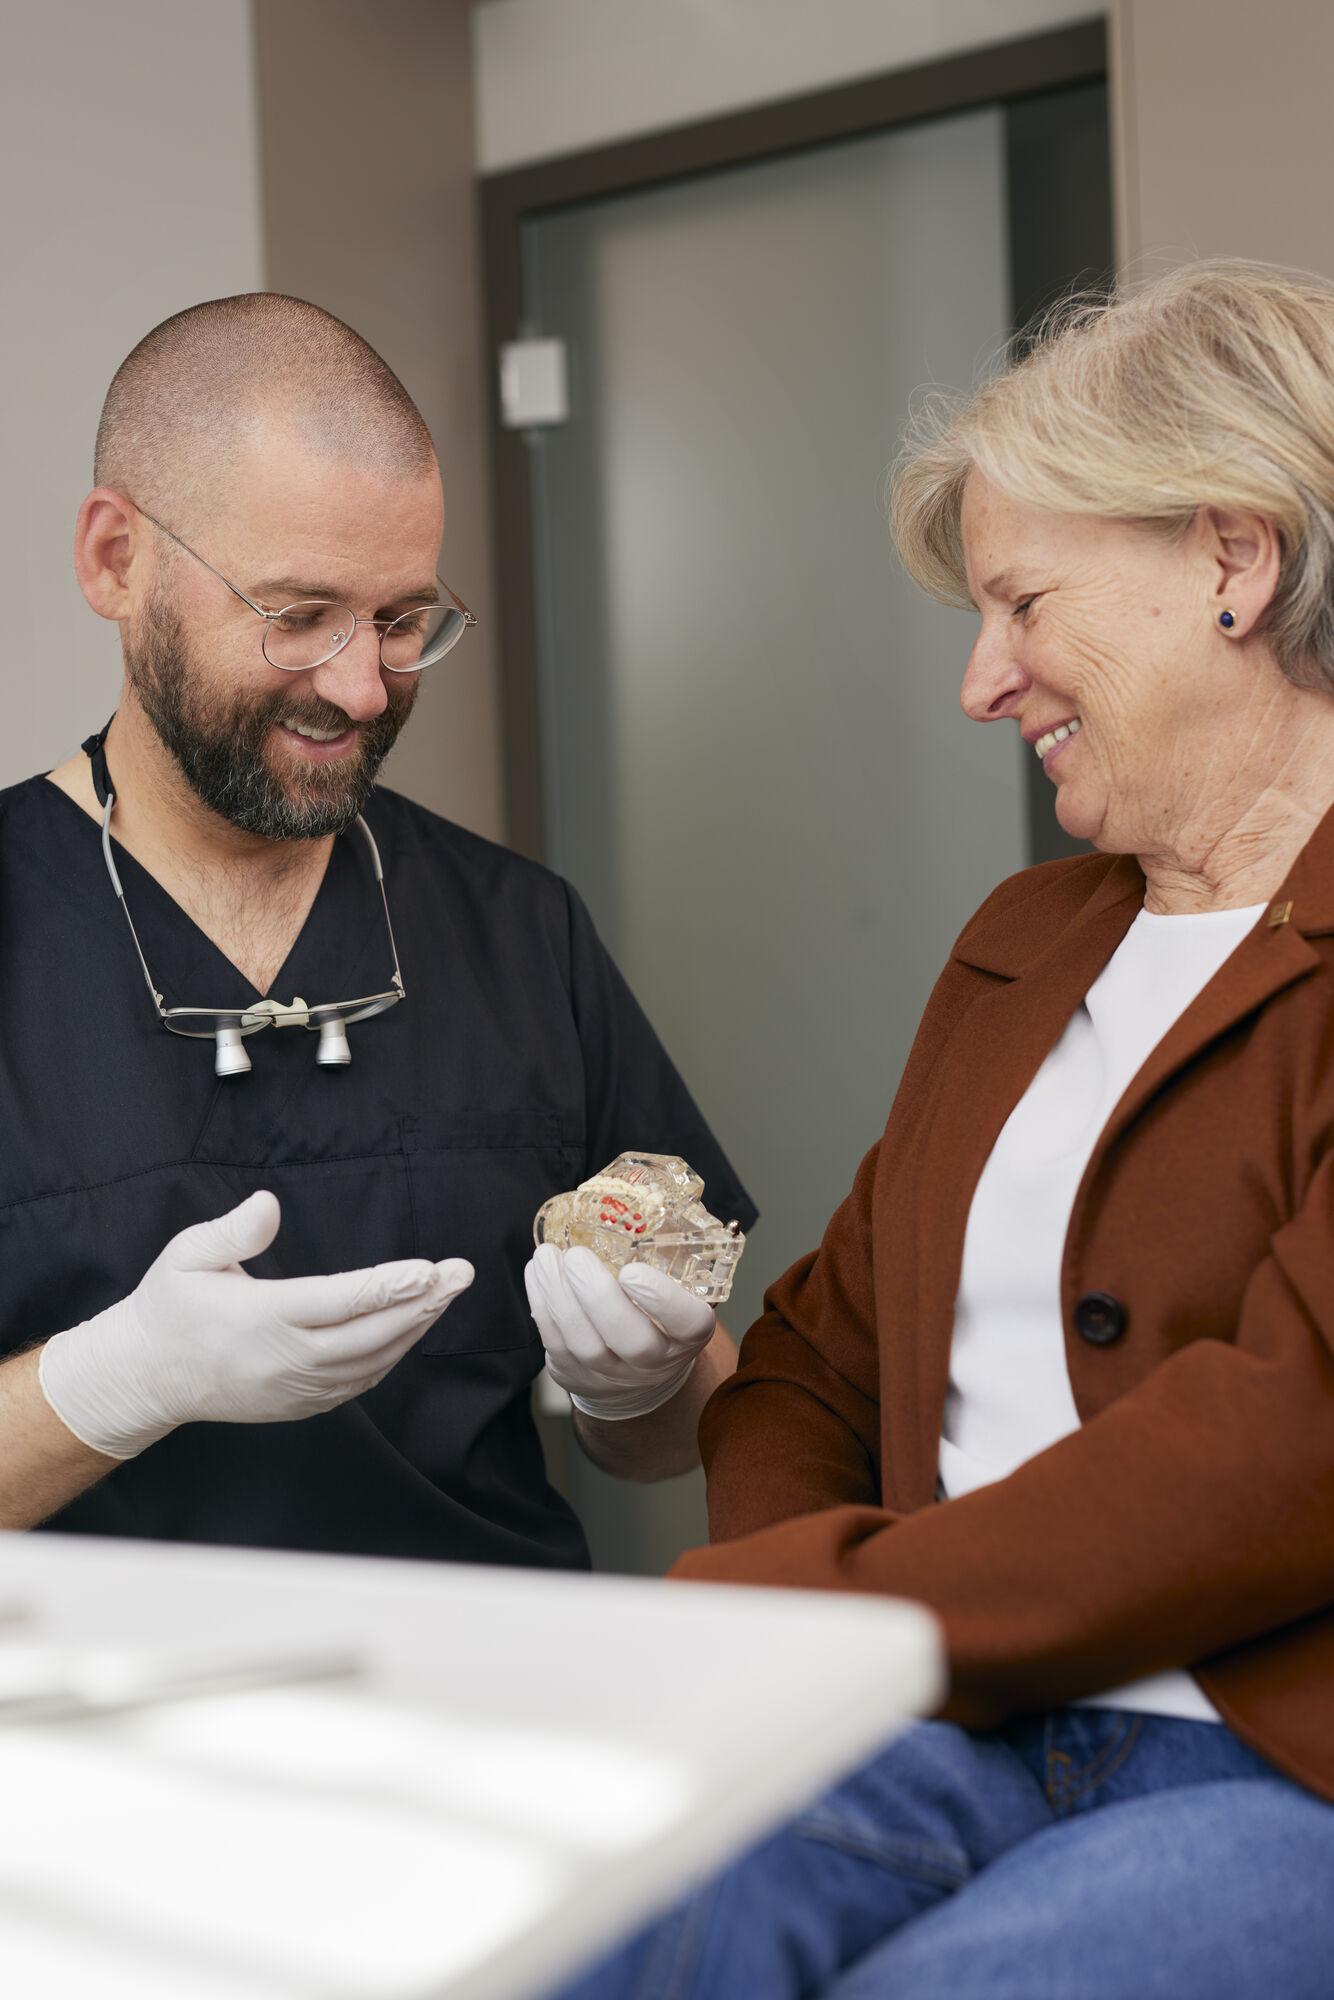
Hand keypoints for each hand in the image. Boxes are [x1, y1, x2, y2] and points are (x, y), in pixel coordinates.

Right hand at [38, 1191, 473, 1458]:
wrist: (147, 1376)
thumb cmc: (171, 1307)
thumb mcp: (187, 1256)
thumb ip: (231, 1230)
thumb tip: (270, 1203)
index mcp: (259, 1319)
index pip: (339, 1301)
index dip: (389, 1285)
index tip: (430, 1268)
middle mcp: (283, 1360)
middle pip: (370, 1334)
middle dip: (422, 1303)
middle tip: (461, 1274)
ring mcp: (294, 1389)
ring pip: (372, 1362)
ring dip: (414, 1328)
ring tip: (445, 1294)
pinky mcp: (299, 1406)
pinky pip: (359, 1383)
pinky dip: (391, 1356)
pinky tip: (411, 1328)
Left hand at [525, 1243, 715, 1419]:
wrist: (634, 1369)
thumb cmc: (656, 1311)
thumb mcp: (677, 1288)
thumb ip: (668, 1252)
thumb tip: (651, 1194)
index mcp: (688, 1333)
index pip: (688, 1323)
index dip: (664, 1301)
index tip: (633, 1271)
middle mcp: (656, 1360)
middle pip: (631, 1341)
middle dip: (598, 1297)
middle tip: (577, 1256)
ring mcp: (615, 1372)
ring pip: (586, 1344)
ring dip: (560, 1297)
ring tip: (547, 1256)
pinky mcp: (577, 1373)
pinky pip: (557, 1345)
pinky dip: (543, 1306)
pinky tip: (538, 1273)